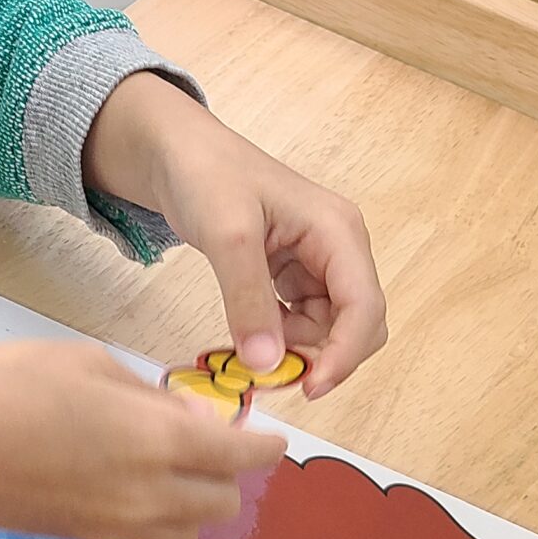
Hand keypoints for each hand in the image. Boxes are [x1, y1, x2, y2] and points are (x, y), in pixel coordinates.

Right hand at [0, 340, 284, 538]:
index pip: (242, 456)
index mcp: (160, 442)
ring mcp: (116, 528)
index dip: (266, 446)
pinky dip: (157, 520)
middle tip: (209, 441)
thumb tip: (179, 416)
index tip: (272, 437)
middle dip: (229, 474)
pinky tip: (128, 485)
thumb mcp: (87, 363)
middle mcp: (150, 497)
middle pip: (222, 503)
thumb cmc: (7, 386)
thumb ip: (145, 394)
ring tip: (170, 469)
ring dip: (195, 505)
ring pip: (188, 534)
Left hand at [84, 73, 387, 403]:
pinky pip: (302, 320)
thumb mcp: (226, 235)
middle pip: (357, 324)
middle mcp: (338, 248)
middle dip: (323, 355)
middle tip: (271, 375)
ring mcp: (317, 261)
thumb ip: (248, 300)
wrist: (173, 150)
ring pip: (328, 328)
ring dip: (298, 349)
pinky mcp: (293, 273)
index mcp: (338, 231)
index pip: (364, 306)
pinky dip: (281, 337)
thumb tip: (266, 364)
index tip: (309, 388)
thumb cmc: (205, 173)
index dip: (345, 354)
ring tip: (249, 343)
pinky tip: (249, 331)